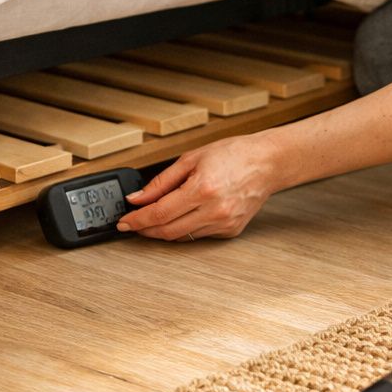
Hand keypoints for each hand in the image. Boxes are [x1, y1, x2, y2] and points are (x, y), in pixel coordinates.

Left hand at [116, 134, 281, 240]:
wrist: (267, 163)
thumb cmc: (234, 154)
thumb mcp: (192, 159)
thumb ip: (161, 181)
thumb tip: (137, 198)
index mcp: (202, 189)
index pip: (159, 213)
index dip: (137, 220)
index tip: (124, 222)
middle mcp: (214, 211)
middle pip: (168, 231)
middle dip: (145, 229)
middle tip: (133, 223)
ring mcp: (224, 224)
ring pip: (182, 236)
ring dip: (164, 230)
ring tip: (154, 218)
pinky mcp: (231, 231)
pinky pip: (199, 235)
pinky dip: (185, 228)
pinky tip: (183, 216)